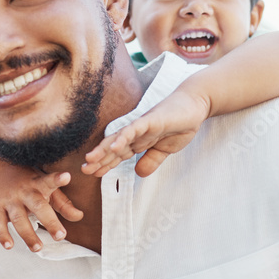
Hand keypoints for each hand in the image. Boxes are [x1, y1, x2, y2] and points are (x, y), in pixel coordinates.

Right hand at [0, 165, 82, 250]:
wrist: (0, 169)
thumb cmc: (29, 182)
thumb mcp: (46, 187)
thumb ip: (63, 203)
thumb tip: (79, 216)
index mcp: (39, 184)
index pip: (50, 181)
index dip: (58, 179)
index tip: (66, 177)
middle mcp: (25, 191)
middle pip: (38, 205)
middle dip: (49, 221)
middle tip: (60, 236)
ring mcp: (10, 199)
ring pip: (19, 218)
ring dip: (28, 234)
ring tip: (38, 247)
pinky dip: (2, 235)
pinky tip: (9, 246)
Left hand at [82, 88, 209, 177]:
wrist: (195, 104)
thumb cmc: (180, 123)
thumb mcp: (166, 150)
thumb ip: (152, 160)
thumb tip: (139, 173)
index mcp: (139, 140)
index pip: (119, 154)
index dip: (106, 164)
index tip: (92, 173)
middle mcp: (136, 132)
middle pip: (114, 147)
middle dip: (99, 159)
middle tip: (83, 170)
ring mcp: (142, 125)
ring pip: (119, 138)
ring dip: (104, 149)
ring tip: (91, 159)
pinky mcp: (151, 119)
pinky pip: (134, 129)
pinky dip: (124, 137)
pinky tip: (114, 146)